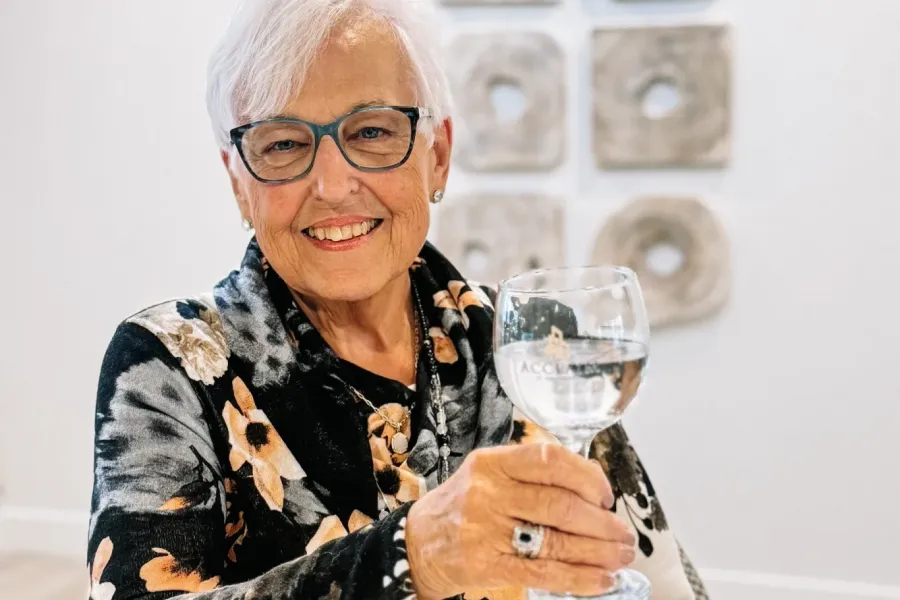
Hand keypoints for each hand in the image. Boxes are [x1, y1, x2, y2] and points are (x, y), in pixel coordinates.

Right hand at [405, 443, 635, 599]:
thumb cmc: (463, 506)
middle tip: (623, 534)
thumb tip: (593, 490)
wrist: (419, 543)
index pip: (550, 460)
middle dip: (602, 523)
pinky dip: (580, 578)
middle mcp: (488, 493)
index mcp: (492, 463)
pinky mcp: (488, 565)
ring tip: (621, 557)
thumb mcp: (488, 475)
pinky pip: (544, 572)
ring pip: (557, 541)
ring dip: (599, 552)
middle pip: (560, 505)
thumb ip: (531, 475)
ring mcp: (486, 531)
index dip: (588, 477)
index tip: (605, 495)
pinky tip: (601, 579)